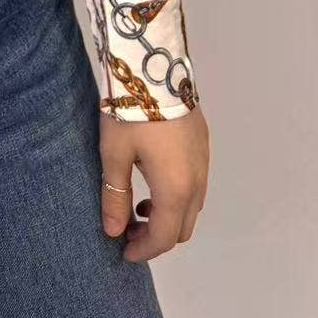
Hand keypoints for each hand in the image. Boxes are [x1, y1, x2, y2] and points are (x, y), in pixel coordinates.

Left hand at [99, 104, 209, 261]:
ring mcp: (204, 162)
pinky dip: (178, 195)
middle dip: (156, 236)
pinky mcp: (204, 145)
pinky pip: (196, 185)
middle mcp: (197, 181)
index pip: (163, 237)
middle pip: (182, 227)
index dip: (143, 250)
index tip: (122, 251)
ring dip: (169, 215)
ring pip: (192, 207)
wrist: (156, 66)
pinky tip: (155, 179)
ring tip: (139, 205)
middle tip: (128, 229)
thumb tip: (113, 230)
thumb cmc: (131, 111)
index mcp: (175, 189)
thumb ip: (115, 195)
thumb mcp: (114, 153)